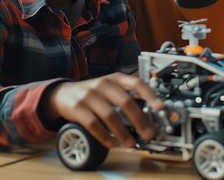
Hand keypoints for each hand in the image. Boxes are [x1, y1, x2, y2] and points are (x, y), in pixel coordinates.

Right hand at [41, 73, 163, 148]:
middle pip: (125, 102)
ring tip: (131, 144)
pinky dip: (105, 137)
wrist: (63, 94)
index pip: (136, 83)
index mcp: (115, 78)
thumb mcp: (110, 89)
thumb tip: (149, 117)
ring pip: (110, 116)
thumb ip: (127, 98)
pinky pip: (93, 125)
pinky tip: (112, 144)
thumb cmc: (93, 93)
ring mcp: (89, 95)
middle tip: (148, 134)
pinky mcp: (77, 108)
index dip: (150, 94)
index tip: (160, 107)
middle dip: (140, 120)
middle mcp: (103, 84)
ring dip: (123, 133)